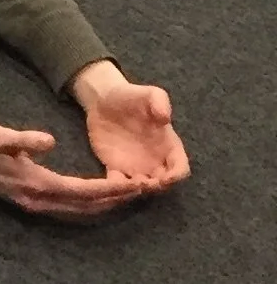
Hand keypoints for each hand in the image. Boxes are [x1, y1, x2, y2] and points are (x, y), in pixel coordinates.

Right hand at [0, 117, 151, 219]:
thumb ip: (22, 139)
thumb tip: (50, 141)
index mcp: (33, 183)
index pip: (81, 190)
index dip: (108, 189)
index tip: (133, 184)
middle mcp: (37, 200)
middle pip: (85, 206)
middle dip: (115, 200)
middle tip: (144, 191)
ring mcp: (34, 204)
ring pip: (79, 210)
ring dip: (104, 205)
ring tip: (130, 196)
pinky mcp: (32, 201)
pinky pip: (68, 207)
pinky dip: (89, 205)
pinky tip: (100, 199)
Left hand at [70, 61, 189, 188]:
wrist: (103, 99)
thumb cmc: (130, 96)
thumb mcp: (147, 93)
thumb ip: (159, 101)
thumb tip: (165, 117)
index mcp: (168, 146)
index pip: (180, 168)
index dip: (176, 176)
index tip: (167, 178)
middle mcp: (155, 160)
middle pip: (163, 184)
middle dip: (156, 188)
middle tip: (143, 184)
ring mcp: (135, 166)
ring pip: (141, 188)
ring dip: (137, 190)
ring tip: (127, 183)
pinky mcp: (115, 168)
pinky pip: (118, 184)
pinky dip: (116, 188)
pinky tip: (111, 182)